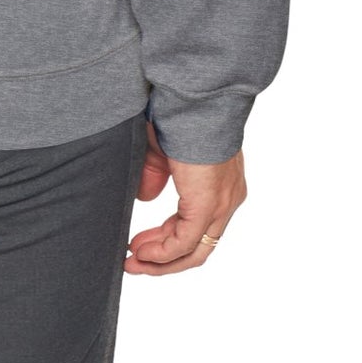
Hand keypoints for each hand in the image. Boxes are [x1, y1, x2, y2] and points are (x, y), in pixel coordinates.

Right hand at [124, 122, 246, 275]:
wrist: (194, 99)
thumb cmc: (179, 114)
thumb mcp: (162, 150)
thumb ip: (155, 175)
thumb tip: (146, 199)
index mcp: (221, 184)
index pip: (197, 226)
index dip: (167, 239)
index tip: (141, 244)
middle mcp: (227, 199)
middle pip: (198, 245)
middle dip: (163, 257)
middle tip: (135, 260)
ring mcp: (221, 204)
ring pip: (194, 250)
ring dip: (161, 261)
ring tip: (134, 263)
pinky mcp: (207, 204)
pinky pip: (184, 242)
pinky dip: (162, 253)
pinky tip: (142, 253)